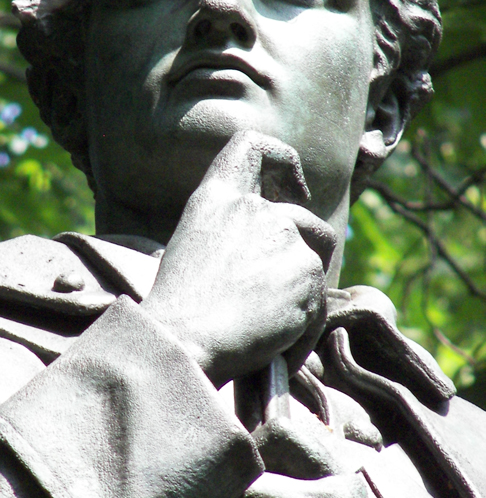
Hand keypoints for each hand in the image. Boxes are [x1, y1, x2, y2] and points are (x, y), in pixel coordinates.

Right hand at [141, 130, 335, 386]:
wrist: (182, 341)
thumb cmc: (177, 310)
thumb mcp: (192, 249)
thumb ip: (232, 233)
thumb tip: (266, 252)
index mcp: (216, 197)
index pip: (253, 147)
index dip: (283, 161)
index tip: (292, 191)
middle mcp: (253, 207)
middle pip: (304, 218)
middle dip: (304, 253)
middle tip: (283, 292)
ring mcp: (284, 236)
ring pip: (315, 262)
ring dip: (301, 296)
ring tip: (270, 331)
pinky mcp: (307, 270)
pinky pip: (319, 303)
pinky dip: (302, 331)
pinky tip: (275, 350)